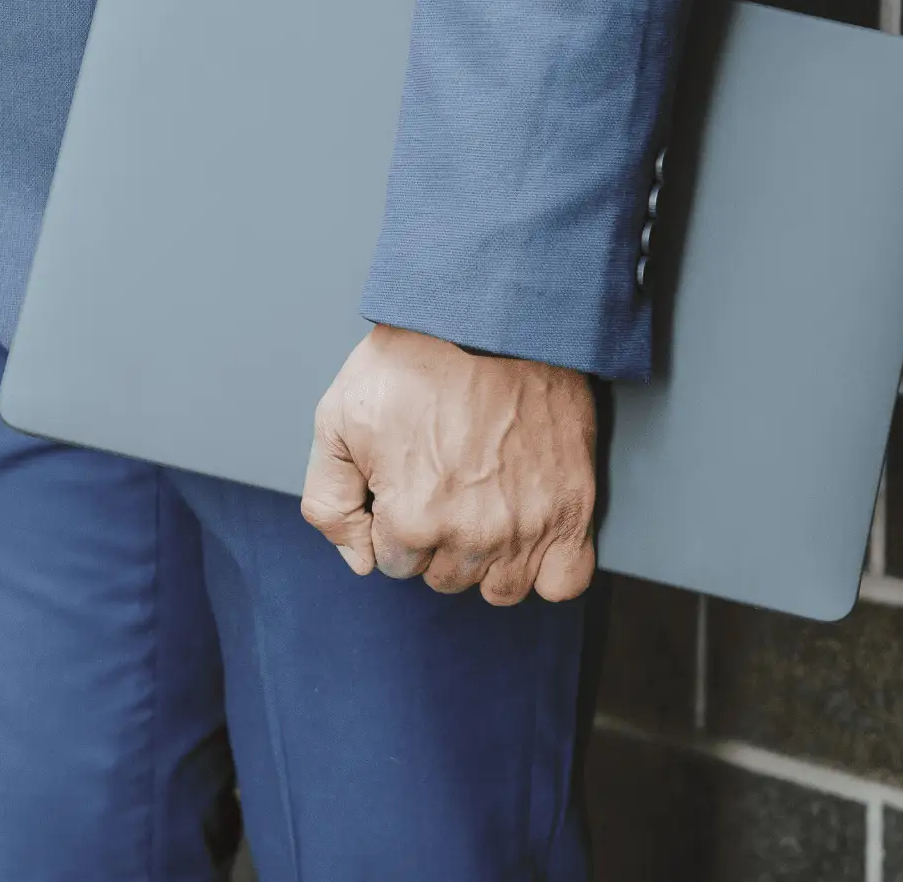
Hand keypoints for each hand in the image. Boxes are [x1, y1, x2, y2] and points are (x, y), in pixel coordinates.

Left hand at [300, 324, 596, 604]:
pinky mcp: (573, 510)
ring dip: (487, 557)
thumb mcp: (337, 419)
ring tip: (483, 501)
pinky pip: (563, 582)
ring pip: (500, 587)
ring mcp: (528, 527)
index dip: (394, 518)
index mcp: (411, 521)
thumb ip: (329, 502)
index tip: (408, 478)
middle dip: (436, 537)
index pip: (393, 562)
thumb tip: (358, 560)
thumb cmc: (413, 361)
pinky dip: (547, 568)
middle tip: (445, 477)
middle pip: (445, 577)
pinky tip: (527, 532)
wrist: (490, 315)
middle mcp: (472, 537)